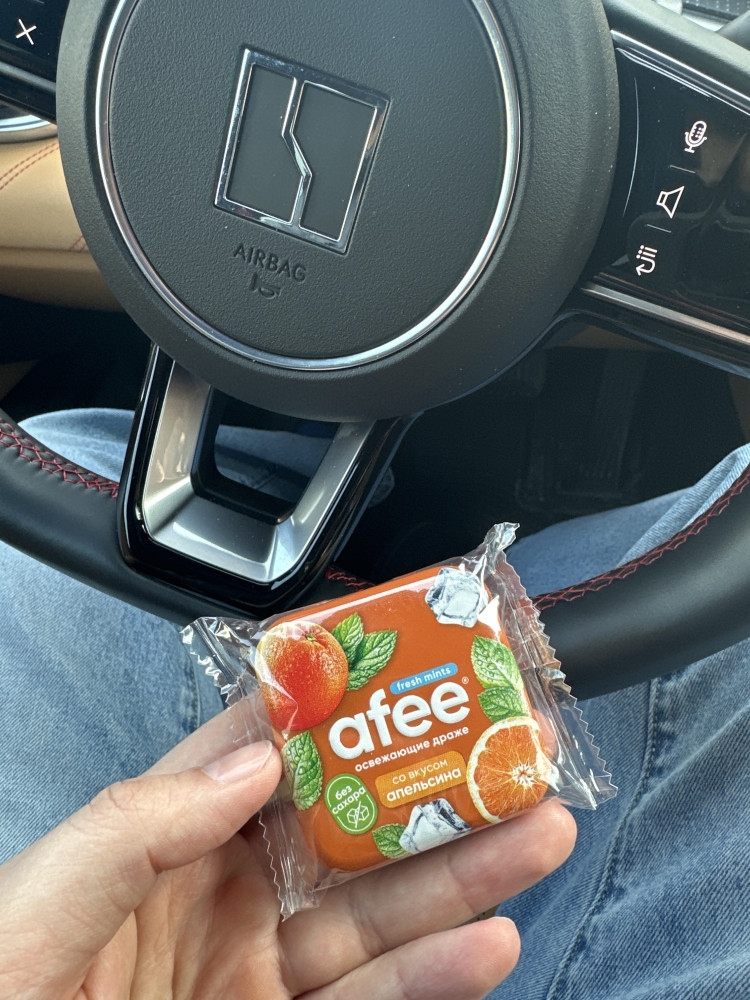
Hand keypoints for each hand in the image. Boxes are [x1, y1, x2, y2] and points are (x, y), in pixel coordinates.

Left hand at [0, 709, 575, 999]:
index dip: (339, 712)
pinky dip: (434, 976)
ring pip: (378, 913)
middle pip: (347, 830)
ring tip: (536, 834)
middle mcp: (222, 892)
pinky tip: (486, 944)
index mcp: (165, 836)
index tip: (410, 678)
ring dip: (462, 875)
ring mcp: (256, 968)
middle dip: (435, 792)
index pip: (265, 753)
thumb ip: (137, 822)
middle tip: (511, 756)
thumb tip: (255, 757)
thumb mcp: (45, 899)